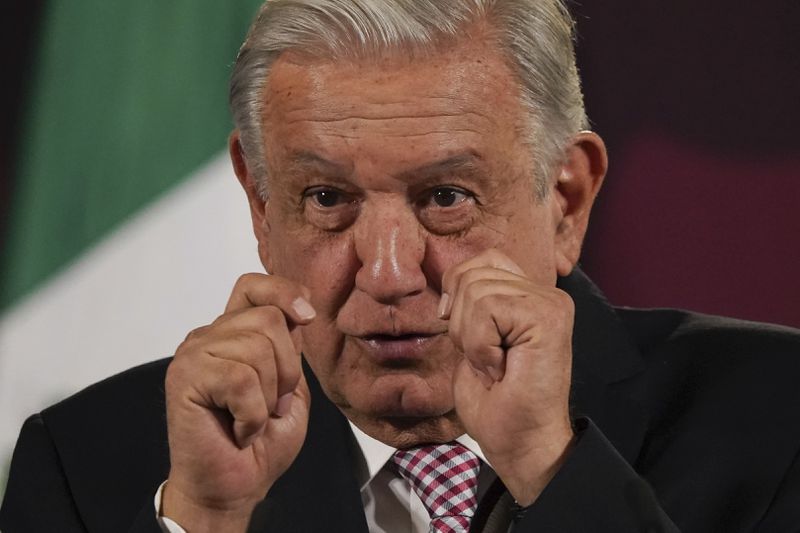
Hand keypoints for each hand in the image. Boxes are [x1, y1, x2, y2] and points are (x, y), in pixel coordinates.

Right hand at [162, 273, 315, 531]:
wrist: (236, 485)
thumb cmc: (263, 440)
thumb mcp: (292, 385)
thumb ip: (291, 345)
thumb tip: (299, 310)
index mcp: (235, 333)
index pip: (254, 285)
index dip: (284, 291)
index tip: (307, 317)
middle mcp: (211, 336)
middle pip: (268, 318)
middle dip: (288, 368)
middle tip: (274, 404)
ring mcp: (194, 354)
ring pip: (257, 348)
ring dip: (270, 396)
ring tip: (254, 419)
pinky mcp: (184, 377)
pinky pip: (240, 379)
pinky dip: (252, 414)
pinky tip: (240, 429)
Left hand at [441, 249, 574, 505]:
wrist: (519, 441)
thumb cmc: (496, 400)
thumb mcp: (472, 337)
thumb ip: (469, 302)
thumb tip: (448, 281)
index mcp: (529, 294)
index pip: (482, 260)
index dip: (459, 294)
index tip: (467, 337)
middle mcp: (545, 293)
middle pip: (472, 274)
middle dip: (462, 323)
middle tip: (487, 359)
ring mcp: (550, 303)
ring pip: (476, 291)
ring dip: (472, 338)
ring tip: (495, 365)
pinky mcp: (547, 317)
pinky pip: (487, 310)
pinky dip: (480, 345)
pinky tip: (500, 368)